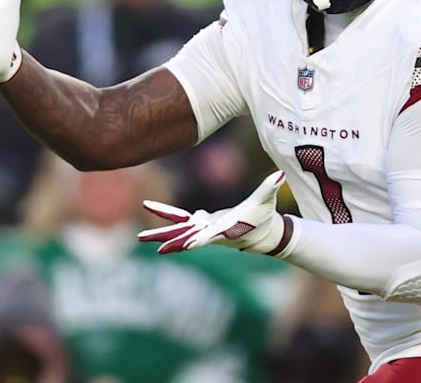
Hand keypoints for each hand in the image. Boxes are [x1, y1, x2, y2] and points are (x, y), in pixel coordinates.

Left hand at [138, 171, 293, 256]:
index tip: (183, 245)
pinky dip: (169, 215)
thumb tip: (280, 175)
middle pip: (186, 237)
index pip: (208, 236)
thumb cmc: (265, 216)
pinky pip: (181, 218)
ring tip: (140, 236)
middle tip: (149, 245)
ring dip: (161, 232)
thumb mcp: (267, 201)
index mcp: (224, 229)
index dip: (196, 240)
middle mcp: (211, 231)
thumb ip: (271, 186)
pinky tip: (154, 209)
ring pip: (179, 230)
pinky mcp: (204, 222)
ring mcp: (205, 228)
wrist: (264, 233)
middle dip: (168, 240)